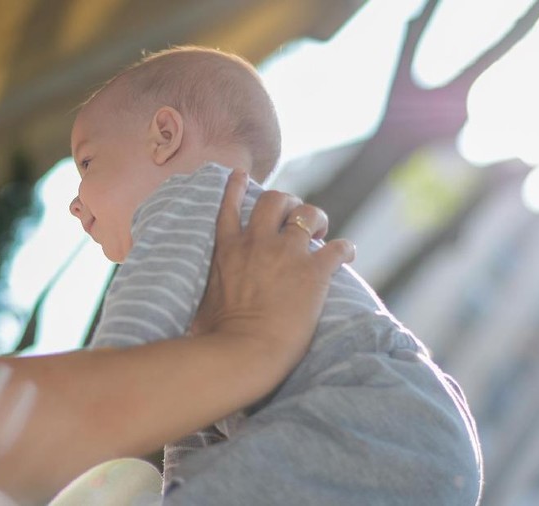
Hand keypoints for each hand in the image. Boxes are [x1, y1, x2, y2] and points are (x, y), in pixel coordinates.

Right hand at [191, 170, 353, 355]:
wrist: (243, 350)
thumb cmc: (215, 338)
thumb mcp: (200, 303)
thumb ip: (204, 295)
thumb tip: (192, 318)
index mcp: (227, 250)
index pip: (229, 207)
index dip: (234, 187)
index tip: (239, 174)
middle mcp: (257, 243)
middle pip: (274, 200)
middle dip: (287, 203)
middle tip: (294, 219)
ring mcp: (286, 254)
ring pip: (309, 214)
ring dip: (317, 219)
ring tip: (321, 231)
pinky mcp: (314, 272)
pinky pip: (338, 247)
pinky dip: (345, 249)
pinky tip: (346, 256)